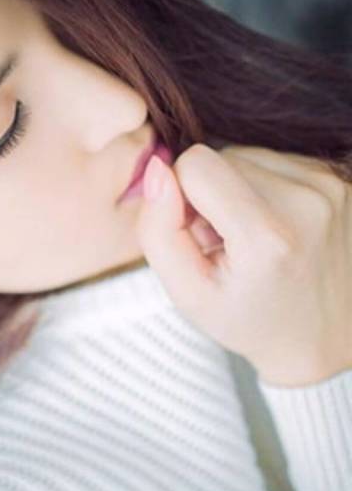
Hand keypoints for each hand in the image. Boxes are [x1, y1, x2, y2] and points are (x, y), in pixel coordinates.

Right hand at [135, 142, 351, 386]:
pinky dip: (259, 187)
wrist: (322, 335)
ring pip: (244, 155)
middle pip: (220, 157)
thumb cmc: (250, 318)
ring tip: (249, 235)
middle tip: (224, 241)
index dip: (180, 194)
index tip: (197, 234)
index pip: (195, 164)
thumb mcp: (187, 293)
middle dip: (208, 195)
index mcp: (267, 237)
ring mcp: (329, 186)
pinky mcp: (338, 178)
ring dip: (234, 190)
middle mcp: (306, 201)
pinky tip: (270, 224)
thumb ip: (157, 230)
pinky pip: (271, 160)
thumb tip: (157, 167)